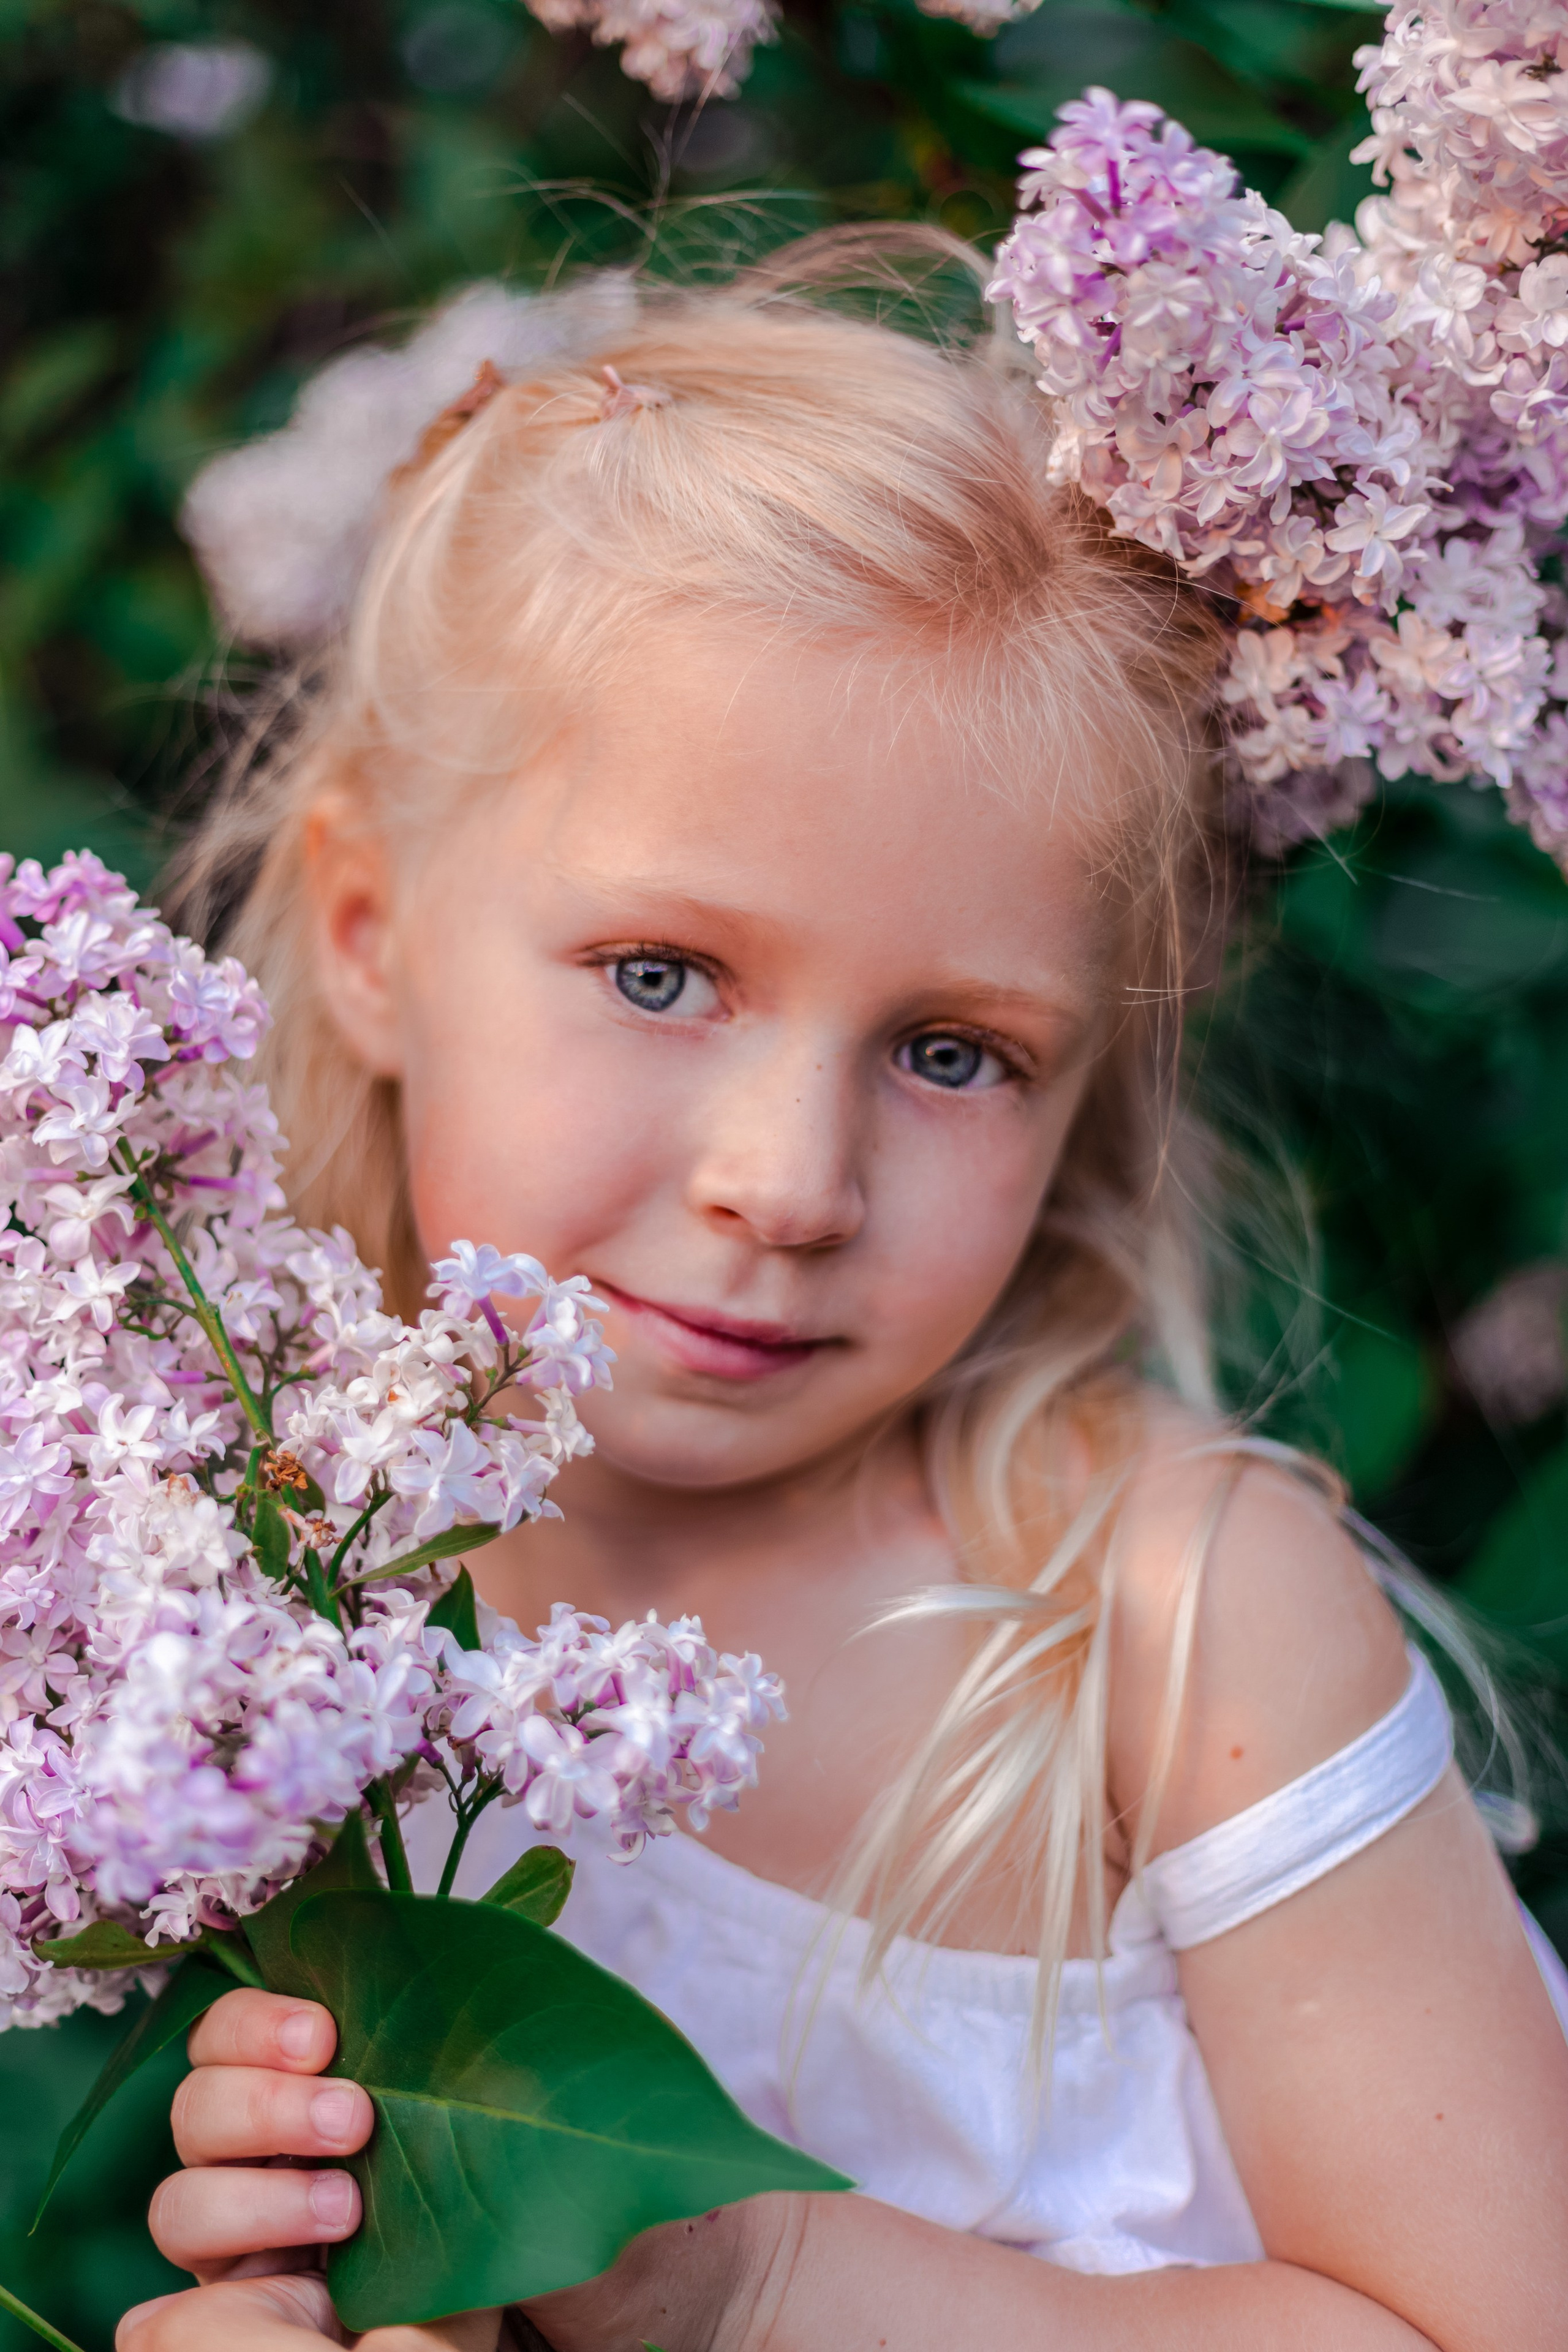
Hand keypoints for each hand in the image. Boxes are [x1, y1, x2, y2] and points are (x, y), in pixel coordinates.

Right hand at [145, 1985, 787, 2351]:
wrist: (694, 2303)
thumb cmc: (631, 2176)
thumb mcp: (560, 2072)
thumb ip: (473, 2013)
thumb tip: (400, 1923)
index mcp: (360, 2068)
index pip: (245, 2031)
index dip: (254, 2022)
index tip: (324, 2030)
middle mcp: (311, 2151)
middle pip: (197, 2111)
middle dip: (250, 2102)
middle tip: (353, 2117)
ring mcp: (300, 2247)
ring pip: (186, 2207)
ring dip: (244, 2199)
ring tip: (350, 2208)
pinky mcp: (309, 2329)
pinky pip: (213, 2304)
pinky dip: (244, 2283)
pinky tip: (325, 2289)